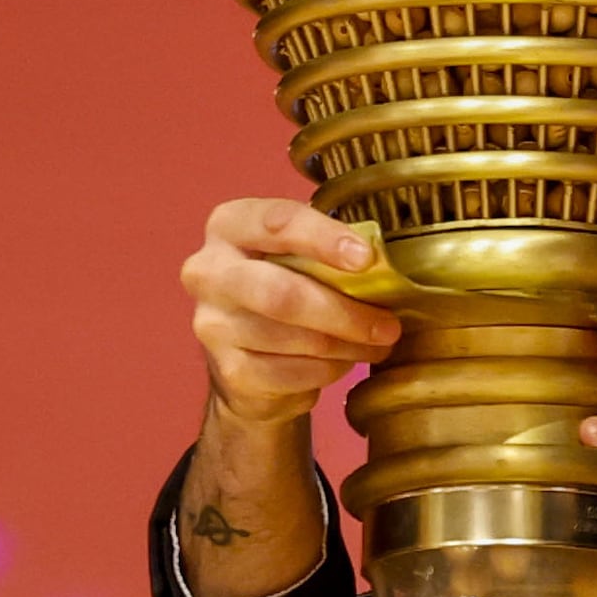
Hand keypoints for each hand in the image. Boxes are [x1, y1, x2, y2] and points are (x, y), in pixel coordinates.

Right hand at [183, 197, 398, 441]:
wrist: (246, 356)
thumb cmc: (285, 287)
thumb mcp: (299, 256)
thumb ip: (328, 252)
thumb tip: (384, 267)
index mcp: (229, 226)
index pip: (277, 223)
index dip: (324, 238)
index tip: (367, 258)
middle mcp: (208, 271)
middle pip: (281, 294)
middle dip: (344, 311)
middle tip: (389, 325)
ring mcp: (212, 324)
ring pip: (294, 339)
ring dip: (347, 345)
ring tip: (376, 344)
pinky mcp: (228, 370)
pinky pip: (292, 373)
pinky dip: (329, 370)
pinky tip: (344, 362)